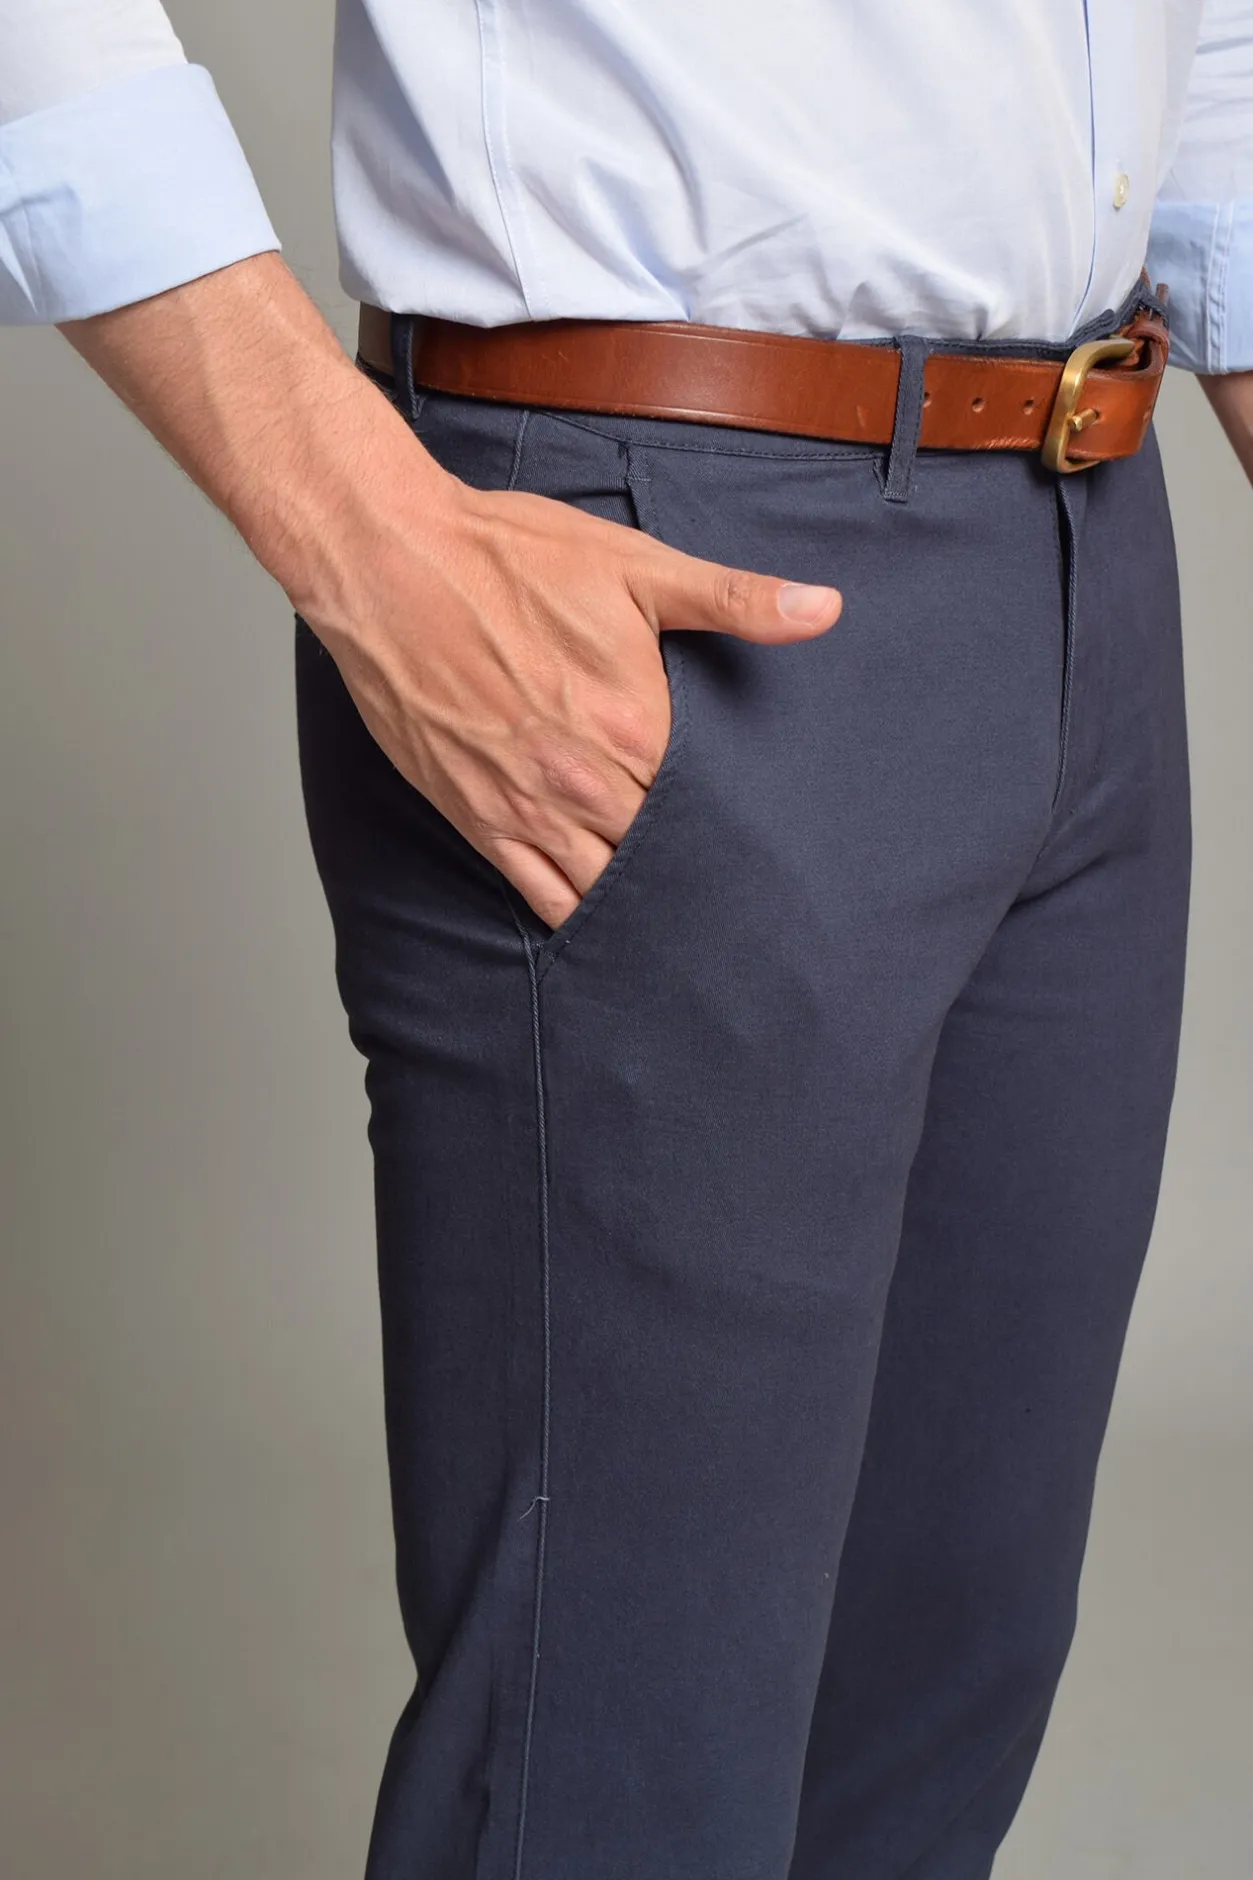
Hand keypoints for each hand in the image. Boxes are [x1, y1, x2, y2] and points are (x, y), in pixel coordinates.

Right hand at [57, 255, 839, 926]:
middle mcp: (585, 781)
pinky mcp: (479, 820)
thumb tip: (825, 608)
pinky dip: (577, 911)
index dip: (736, 817)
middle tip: (737, 885)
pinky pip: (540, 895)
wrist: (392, 565)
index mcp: (635, 726)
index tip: (766, 830)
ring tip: (681, 910)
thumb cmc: (509, 558)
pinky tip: (603, 915)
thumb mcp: (634, 566)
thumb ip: (734, 599)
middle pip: (663, 852)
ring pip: (607, 885)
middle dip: (696, 863)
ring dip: (642, 896)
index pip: (710, 805)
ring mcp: (529, 808)